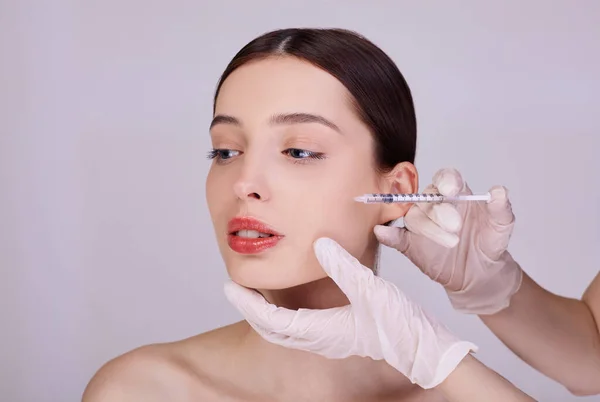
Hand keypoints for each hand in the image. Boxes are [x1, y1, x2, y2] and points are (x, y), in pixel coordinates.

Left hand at [224, 237, 476, 388]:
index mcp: (322, 329)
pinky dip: (284, 318)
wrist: (423, 348)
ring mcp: (330, 340)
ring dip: (265, 316)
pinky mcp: (340, 337)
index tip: (230, 289)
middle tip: (235, 291)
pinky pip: (299, 331)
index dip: (248, 304)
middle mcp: (321, 339)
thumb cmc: (401, 324)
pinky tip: (289, 304)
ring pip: (285, 333)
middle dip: (250, 311)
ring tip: (255, 295)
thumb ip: (342, 266)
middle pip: (272, 330)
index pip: (272, 320)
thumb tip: (319, 244)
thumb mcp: (370, 289)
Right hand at [374, 168, 522, 314]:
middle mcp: (434, 204)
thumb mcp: (502, 226)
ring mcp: (420, 224)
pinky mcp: (410, 243)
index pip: (444, 178)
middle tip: (456, 227)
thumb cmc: (489, 243)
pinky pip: (396, 236)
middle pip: (427, 198)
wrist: (481, 273)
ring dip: (429, 229)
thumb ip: (501, 209)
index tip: (451, 191)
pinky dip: (388, 235)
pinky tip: (384, 234)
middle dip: (441, 211)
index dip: (445, 181)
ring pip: (414, 216)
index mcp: (455, 193)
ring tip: (451, 243)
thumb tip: (499, 191)